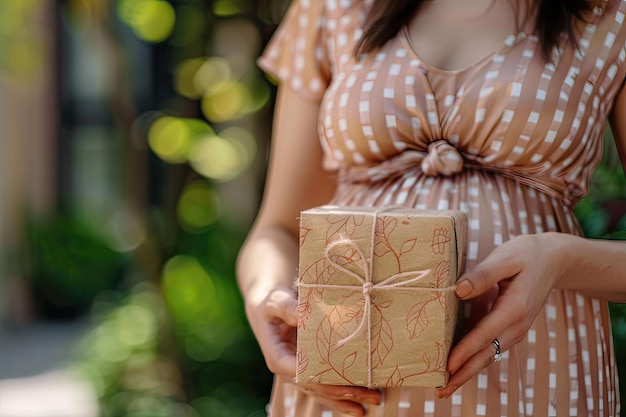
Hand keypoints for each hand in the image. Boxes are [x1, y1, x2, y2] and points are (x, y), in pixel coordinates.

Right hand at [245, 286, 381, 415]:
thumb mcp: (277, 302)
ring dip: (346, 400)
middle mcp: (288, 372)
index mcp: (278, 357)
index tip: (344, 378)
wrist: (268, 310)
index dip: (322, 378)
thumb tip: (303, 313)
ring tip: (370, 404)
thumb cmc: (273, 304)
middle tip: (370, 395)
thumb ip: (288, 307)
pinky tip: (359, 406)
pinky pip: (324, 389)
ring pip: (322, 393)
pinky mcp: (307, 373)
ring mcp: (298, 375)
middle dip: (343, 392)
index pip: (301, 373)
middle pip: (316, 388)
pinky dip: (341, 398)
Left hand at [437, 233, 563, 397]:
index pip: (484, 335)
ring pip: (489, 356)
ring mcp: (515, 330)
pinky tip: (459, 366)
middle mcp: (516, 326)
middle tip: (440, 391)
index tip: (447, 367)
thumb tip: (458, 290)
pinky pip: (491, 347)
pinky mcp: (511, 328)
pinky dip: (475, 360)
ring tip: (445, 387)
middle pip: (486, 355)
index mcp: (513, 309)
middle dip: (463, 375)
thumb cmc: (527, 254)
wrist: (554, 260)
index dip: (465, 352)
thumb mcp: (505, 258)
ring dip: (467, 372)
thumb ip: (482, 275)